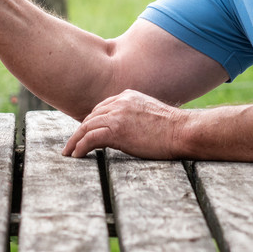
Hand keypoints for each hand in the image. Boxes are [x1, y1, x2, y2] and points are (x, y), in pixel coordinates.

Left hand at [63, 89, 187, 159]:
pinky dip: (80, 147)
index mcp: (127, 96)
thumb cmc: (173, 128)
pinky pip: (90, 138)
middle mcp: (119, 102)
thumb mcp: (151, 114)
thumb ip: (135, 116)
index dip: (91, 121)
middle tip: (71, 144)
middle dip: (79, 131)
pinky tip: (76, 155)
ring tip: (69, 153)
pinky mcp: (116, 130)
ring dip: (75, 141)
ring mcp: (117, 115)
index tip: (84, 132)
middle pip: (91, 116)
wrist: (183, 131)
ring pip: (86, 126)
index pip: (101, 108)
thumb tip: (130, 129)